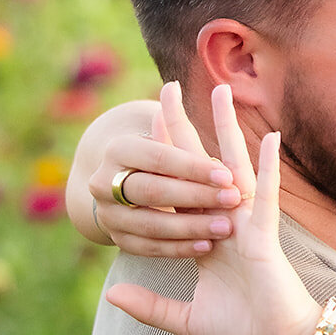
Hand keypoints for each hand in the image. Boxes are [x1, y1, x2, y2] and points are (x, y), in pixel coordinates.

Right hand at [89, 89, 242, 255]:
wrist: (121, 191)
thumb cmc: (157, 160)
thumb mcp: (163, 141)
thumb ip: (169, 123)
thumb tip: (173, 87)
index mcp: (118, 149)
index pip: (158, 156)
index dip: (193, 167)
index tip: (228, 175)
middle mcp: (103, 180)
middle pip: (152, 190)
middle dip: (195, 196)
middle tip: (232, 201)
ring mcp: (108, 213)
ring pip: (151, 223)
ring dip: (191, 226)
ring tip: (225, 228)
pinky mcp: (117, 239)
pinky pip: (148, 247)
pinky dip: (178, 247)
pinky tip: (206, 246)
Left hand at [105, 84, 321, 334]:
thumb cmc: (242, 333)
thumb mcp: (186, 320)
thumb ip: (150, 306)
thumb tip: (111, 296)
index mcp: (206, 237)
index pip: (177, 188)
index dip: (164, 156)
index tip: (147, 125)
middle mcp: (227, 223)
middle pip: (202, 165)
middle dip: (187, 127)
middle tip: (169, 87)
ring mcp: (248, 226)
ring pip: (235, 168)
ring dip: (229, 130)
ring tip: (221, 91)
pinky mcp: (266, 238)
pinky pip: (266, 197)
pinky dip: (268, 169)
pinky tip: (270, 137)